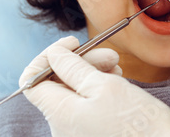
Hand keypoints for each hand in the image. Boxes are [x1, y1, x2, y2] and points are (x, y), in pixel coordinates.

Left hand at [20, 36, 169, 136]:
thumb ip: (73, 68)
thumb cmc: (137, 125)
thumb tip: (54, 54)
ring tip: (117, 70)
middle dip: (79, 62)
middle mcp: (61, 127)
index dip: (48, 56)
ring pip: (73, 94)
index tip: (73, 43)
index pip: (31, 80)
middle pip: (56, 84)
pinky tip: (117, 84)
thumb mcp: (105, 86)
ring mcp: (76, 134)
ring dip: (93, 74)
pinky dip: (98, 91)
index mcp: (59, 114)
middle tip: (109, 55)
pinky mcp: (90, 136)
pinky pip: (85, 107)